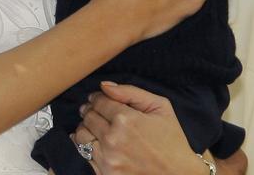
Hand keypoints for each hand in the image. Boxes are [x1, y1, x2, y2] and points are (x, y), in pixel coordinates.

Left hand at [71, 82, 208, 173]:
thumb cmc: (172, 141)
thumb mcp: (160, 108)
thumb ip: (130, 92)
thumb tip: (104, 86)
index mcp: (127, 120)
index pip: (98, 100)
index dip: (98, 97)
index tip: (102, 100)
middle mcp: (114, 139)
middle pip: (88, 116)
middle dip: (92, 111)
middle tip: (98, 112)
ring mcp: (108, 159)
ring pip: (81, 134)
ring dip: (86, 128)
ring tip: (96, 127)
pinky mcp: (106, 174)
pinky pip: (83, 154)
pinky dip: (85, 145)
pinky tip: (95, 142)